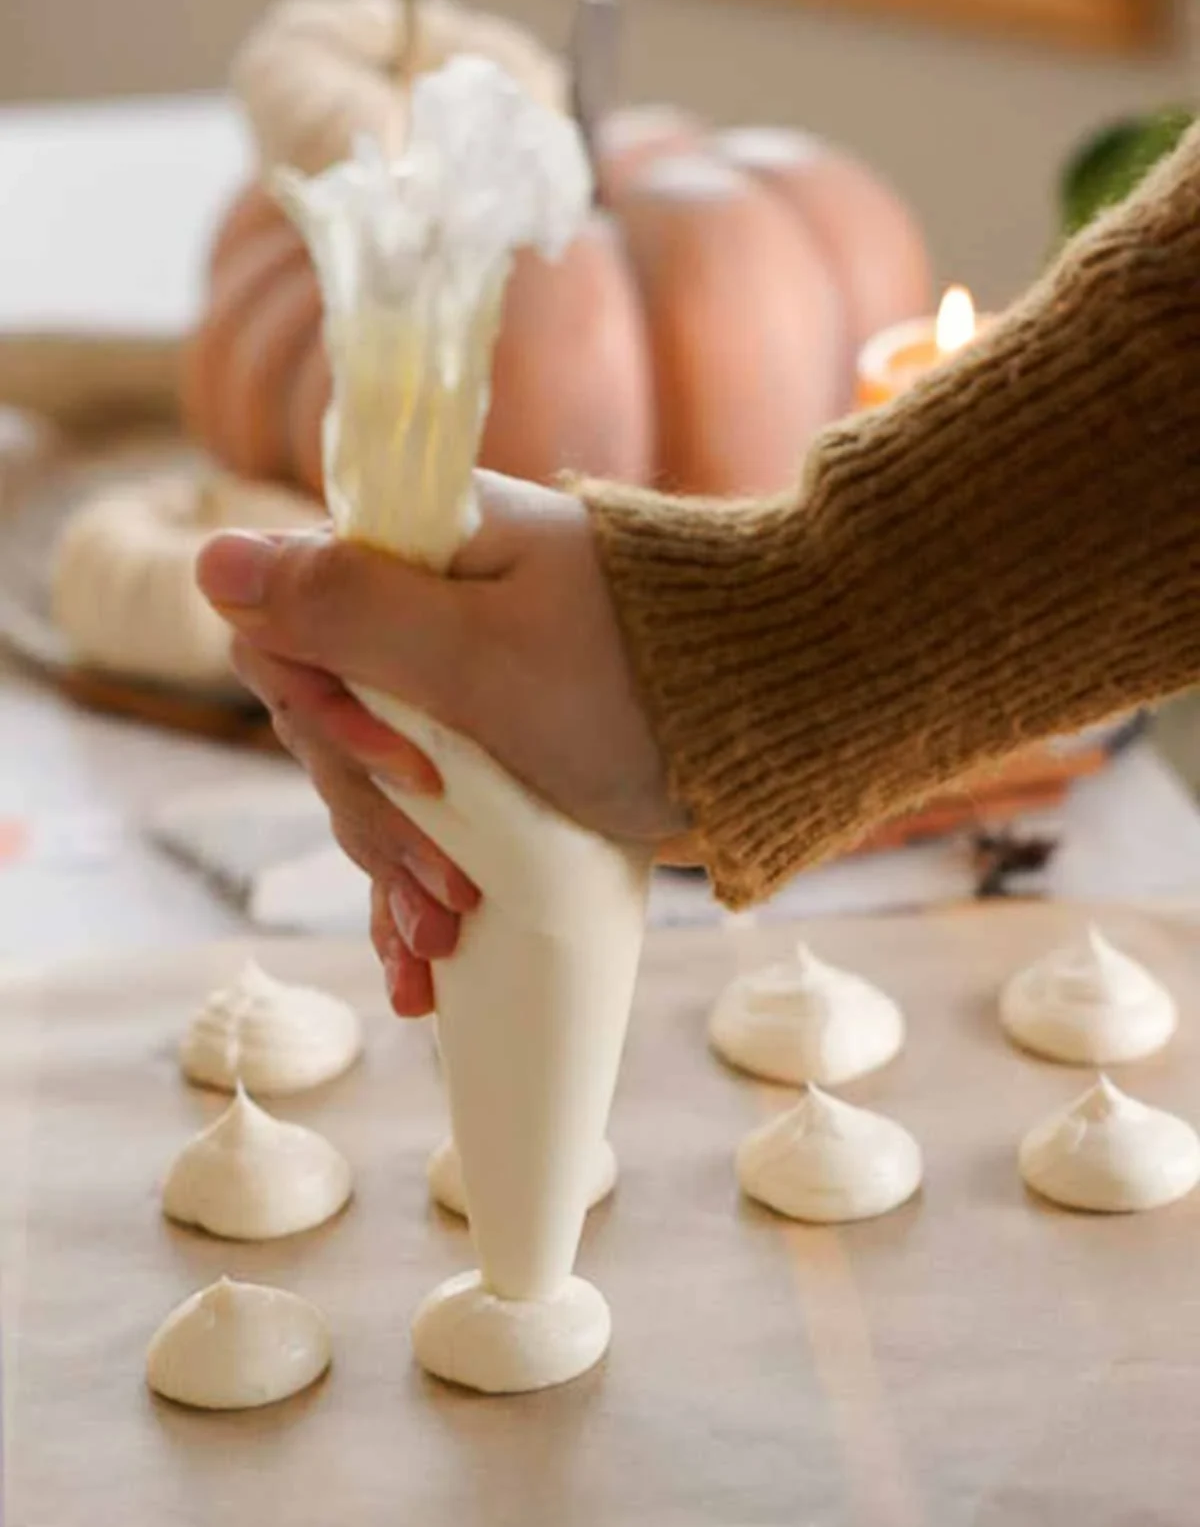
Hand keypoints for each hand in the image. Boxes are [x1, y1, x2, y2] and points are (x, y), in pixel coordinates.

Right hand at [197, 471, 683, 1013]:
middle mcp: (433, 614)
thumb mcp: (479, 650)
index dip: (329, 714)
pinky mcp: (505, 762)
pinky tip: (422, 968)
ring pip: (379, 790)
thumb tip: (209, 562)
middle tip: (449, 883)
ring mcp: (469, 694)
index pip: (293, 628)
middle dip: (380, 817)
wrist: (786, 725)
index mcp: (420, 557)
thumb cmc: (640, 677)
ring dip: (400, 872)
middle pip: (330, 725)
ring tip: (445, 941)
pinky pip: (432, 826)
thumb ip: (345, 610)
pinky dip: (421, 892)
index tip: (411, 769)